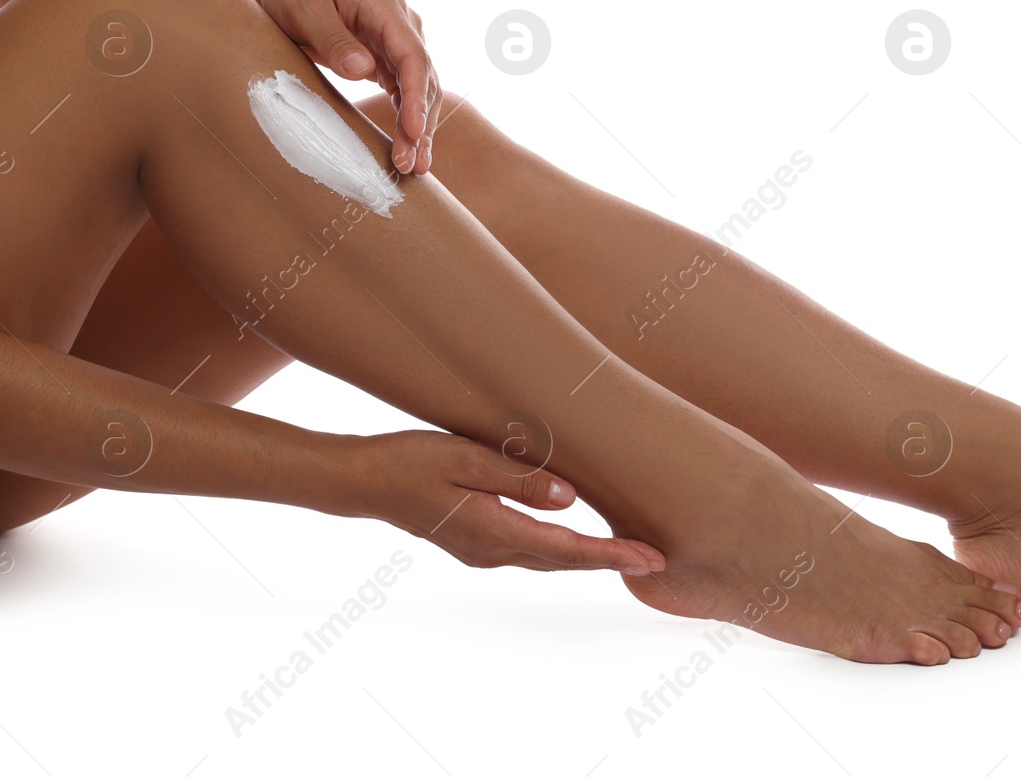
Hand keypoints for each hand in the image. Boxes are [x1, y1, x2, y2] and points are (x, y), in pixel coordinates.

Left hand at [233, 0, 439, 175]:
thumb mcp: (303, 9)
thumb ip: (332, 38)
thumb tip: (363, 70)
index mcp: (385, 7)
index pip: (413, 56)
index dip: (416, 96)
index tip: (413, 131)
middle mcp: (400, 24)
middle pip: (422, 78)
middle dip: (419, 123)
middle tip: (409, 164)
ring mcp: (395, 42)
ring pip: (419, 91)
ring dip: (418, 129)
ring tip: (413, 167)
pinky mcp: (386, 59)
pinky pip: (405, 93)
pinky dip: (407, 122)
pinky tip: (409, 149)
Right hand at [353, 429, 666, 574]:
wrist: (363, 481)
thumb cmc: (410, 461)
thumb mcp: (466, 458)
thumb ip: (519, 479)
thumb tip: (571, 500)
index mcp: (494, 531)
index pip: (568, 549)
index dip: (613, 555)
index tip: (651, 560)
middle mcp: (492, 550)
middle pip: (565, 561)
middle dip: (611, 560)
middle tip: (657, 560)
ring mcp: (482, 550)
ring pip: (548, 559)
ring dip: (589, 558)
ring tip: (628, 552)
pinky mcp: (475, 541)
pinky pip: (531, 551)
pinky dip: (562, 550)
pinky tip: (576, 541)